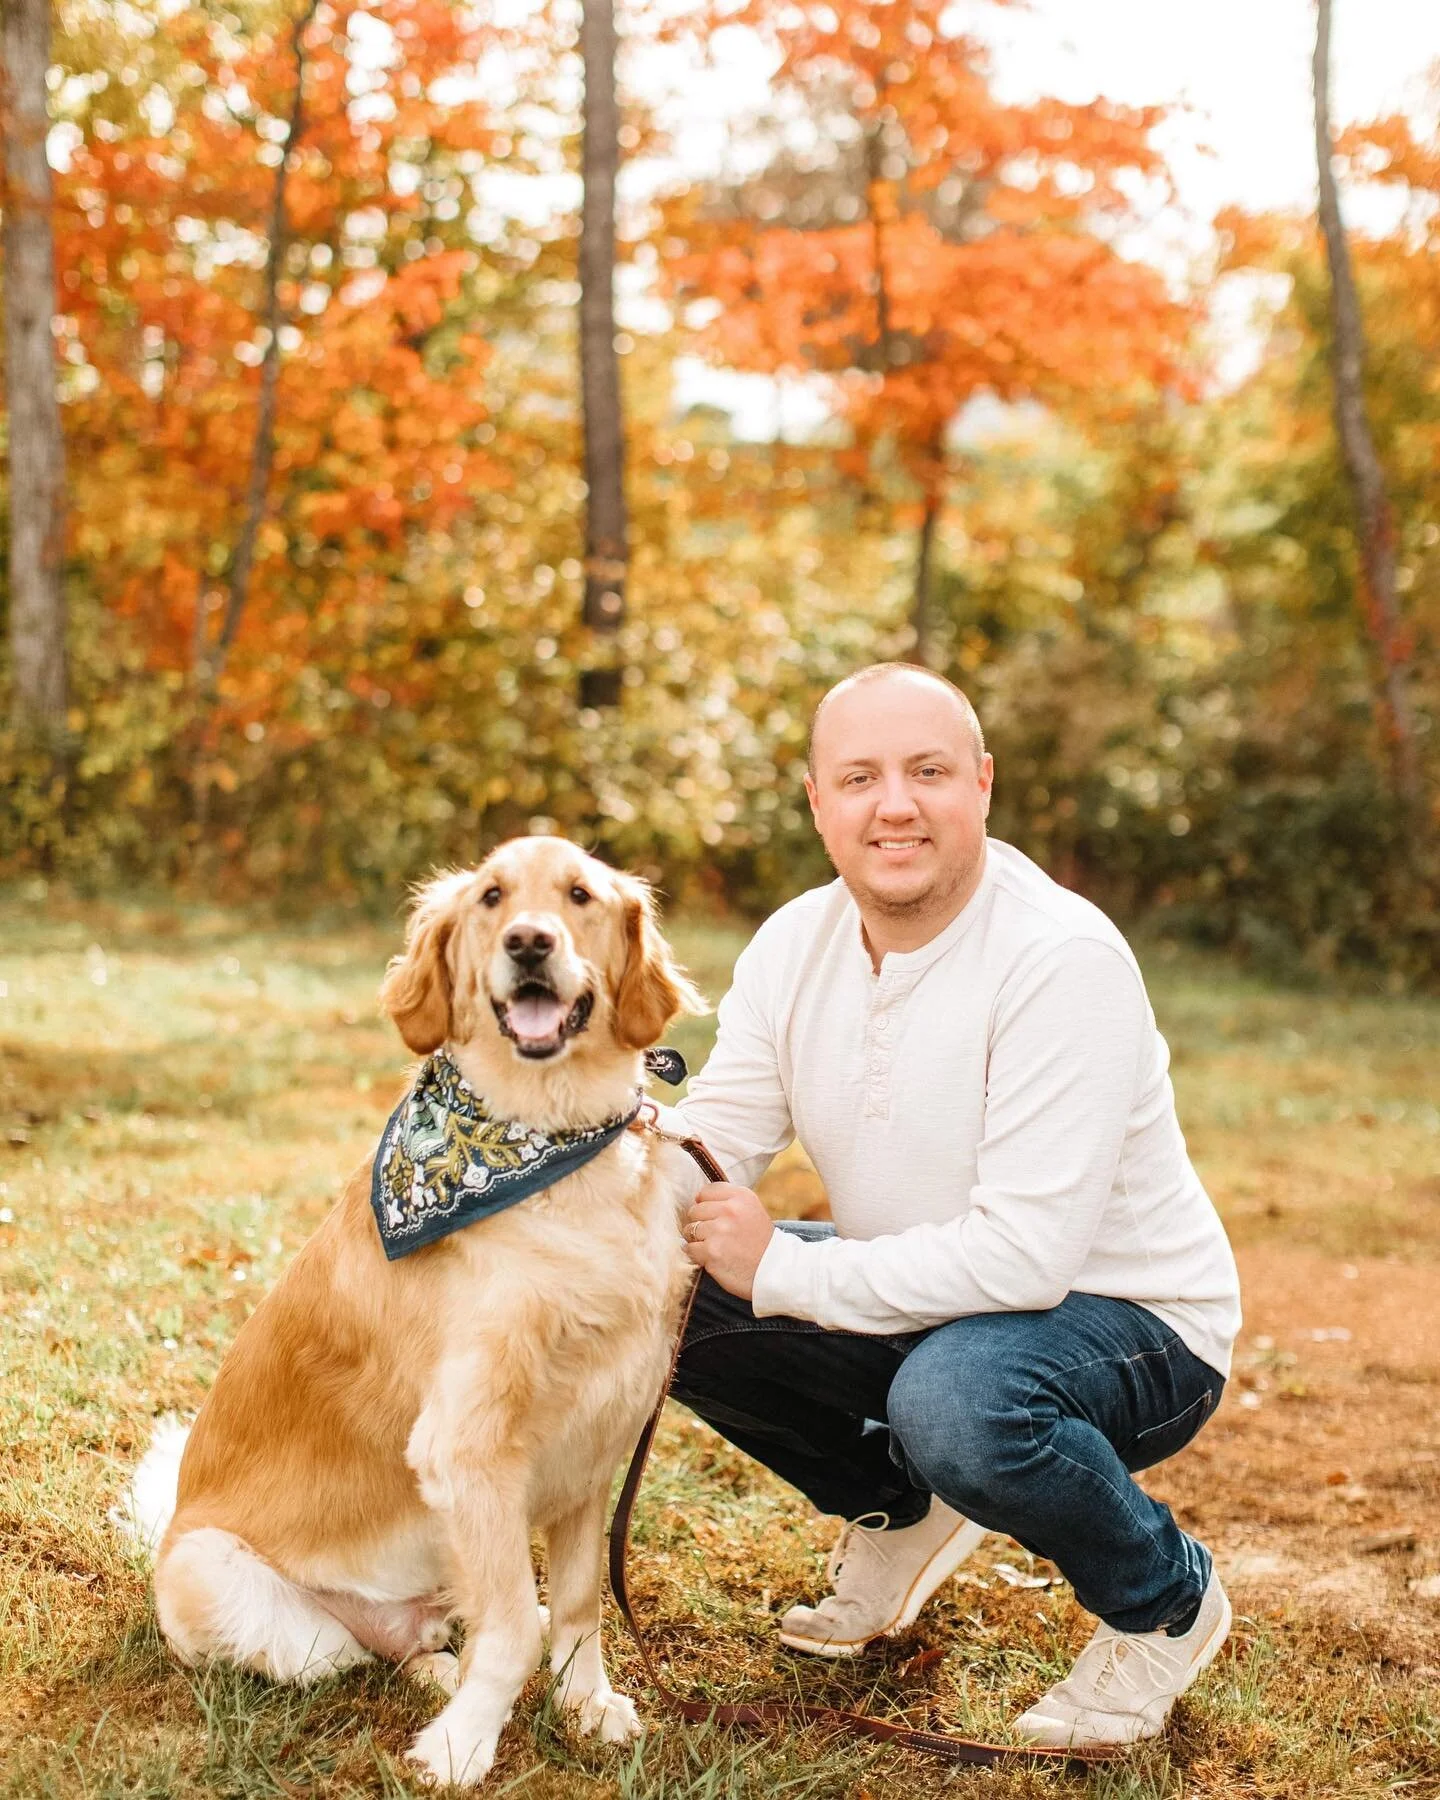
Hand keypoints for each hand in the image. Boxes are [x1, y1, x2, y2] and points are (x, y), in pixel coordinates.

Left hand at [683, 1184, 773, 1300]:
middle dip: (700, 1224)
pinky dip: (697, 1255)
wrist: (774, 1271)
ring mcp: (720, 1231)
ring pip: (690, 1230)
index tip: (715, 1217)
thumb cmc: (759, 1242)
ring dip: (698, 1240)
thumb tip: (696, 1199)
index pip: (706, 1192)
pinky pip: (689, 1248)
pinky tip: (712, 1258)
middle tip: (716, 1236)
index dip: (706, 1206)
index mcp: (741, 1197)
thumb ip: (727, 1201)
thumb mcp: (751, 1210)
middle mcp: (730, 1210)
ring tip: (716, 1247)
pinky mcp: (712, 1252)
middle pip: (695, 1210)